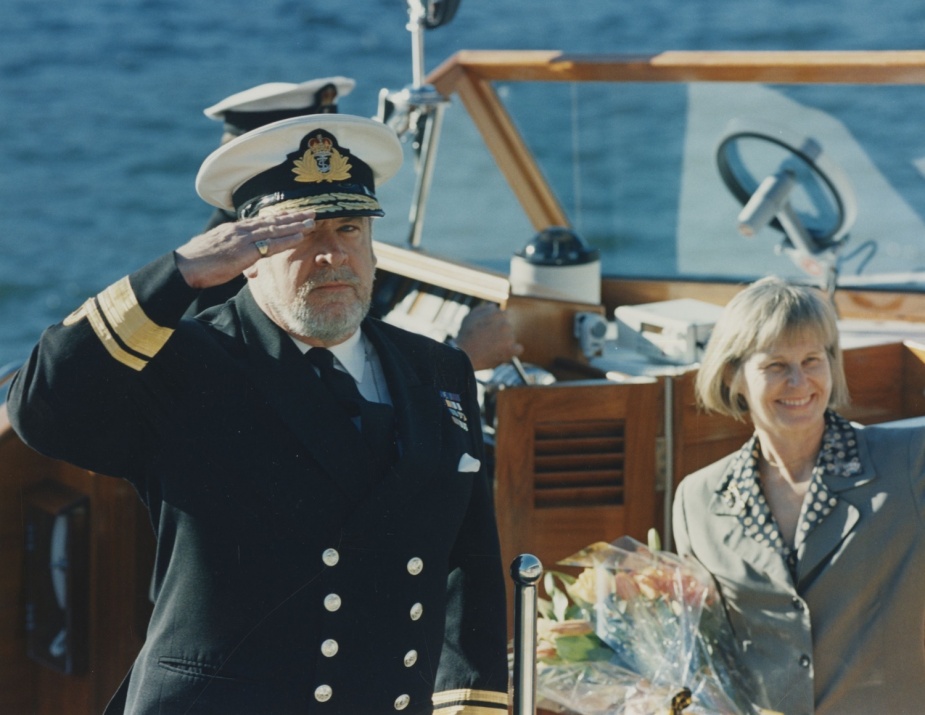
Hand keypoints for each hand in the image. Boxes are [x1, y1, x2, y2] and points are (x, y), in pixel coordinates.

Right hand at [175, 209, 316, 288]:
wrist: (185, 267)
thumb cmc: (198, 264)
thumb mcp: (220, 256)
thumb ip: (236, 257)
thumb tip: (249, 267)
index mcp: (234, 230)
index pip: (262, 221)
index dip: (280, 217)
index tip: (295, 213)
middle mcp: (240, 230)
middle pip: (272, 221)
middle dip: (293, 216)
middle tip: (311, 211)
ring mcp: (242, 238)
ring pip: (274, 229)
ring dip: (295, 225)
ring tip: (312, 222)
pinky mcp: (244, 250)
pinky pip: (270, 244)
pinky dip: (287, 239)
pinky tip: (300, 236)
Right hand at [454, 303, 523, 370]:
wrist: (464, 354)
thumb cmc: (465, 335)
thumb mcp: (471, 316)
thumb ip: (484, 309)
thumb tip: (494, 306)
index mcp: (498, 313)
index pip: (505, 316)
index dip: (497, 324)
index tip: (491, 330)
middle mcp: (506, 323)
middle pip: (508, 328)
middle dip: (501, 333)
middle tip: (489, 340)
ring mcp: (509, 336)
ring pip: (511, 338)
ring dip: (505, 342)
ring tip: (491, 348)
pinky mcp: (511, 350)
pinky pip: (518, 349)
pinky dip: (513, 351)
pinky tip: (503, 353)